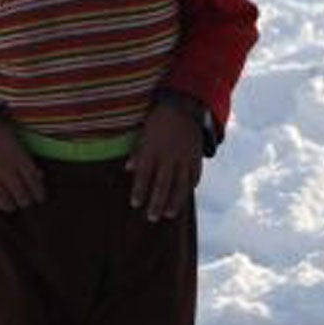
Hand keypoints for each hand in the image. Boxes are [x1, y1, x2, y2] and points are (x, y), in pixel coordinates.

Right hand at [0, 120, 44, 212]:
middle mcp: (6, 169)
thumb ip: (28, 159)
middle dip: (25, 201)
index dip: (39, 194)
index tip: (39, 198)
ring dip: (10, 206)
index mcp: (19, 158)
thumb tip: (40, 176)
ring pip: (5, 202)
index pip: (35, 184)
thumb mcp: (18, 141)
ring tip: (11, 204)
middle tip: (24, 201)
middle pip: (22, 197)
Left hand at [125, 104, 202, 220]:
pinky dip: (190, 186)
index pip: (144, 176)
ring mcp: (184, 158)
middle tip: (151, 217)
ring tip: (169, 214)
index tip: (135, 204)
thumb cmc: (158, 120)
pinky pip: (194, 175)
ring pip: (180, 185)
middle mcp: (168, 157)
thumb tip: (127, 168)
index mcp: (152, 150)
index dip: (139, 191)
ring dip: (174, 201)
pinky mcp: (196, 157)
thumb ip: (137, 152)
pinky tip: (187, 194)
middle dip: (156, 203)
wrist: (183, 106)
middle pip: (162, 185)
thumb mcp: (143, 133)